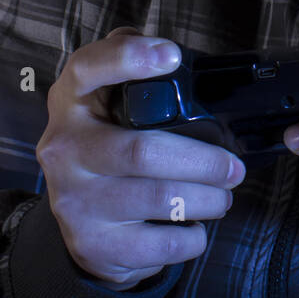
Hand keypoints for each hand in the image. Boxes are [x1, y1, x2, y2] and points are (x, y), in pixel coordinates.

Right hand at [37, 27, 245, 288]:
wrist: (82, 229)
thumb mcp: (109, 107)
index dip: (129, 59)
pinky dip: (191, 237)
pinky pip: (159, 244)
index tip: (173, 56)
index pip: (88, 69)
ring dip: (207, 199)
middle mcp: (65, 149)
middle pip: (142, 151)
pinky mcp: (92, 243)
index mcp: (71, 103)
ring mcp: (74, 200)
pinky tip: (196, 227)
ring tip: (223, 196)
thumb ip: (133, 75)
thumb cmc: (110, 150)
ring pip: (160, 199)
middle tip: (233, 167)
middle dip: (203, 161)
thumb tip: (172, 54)